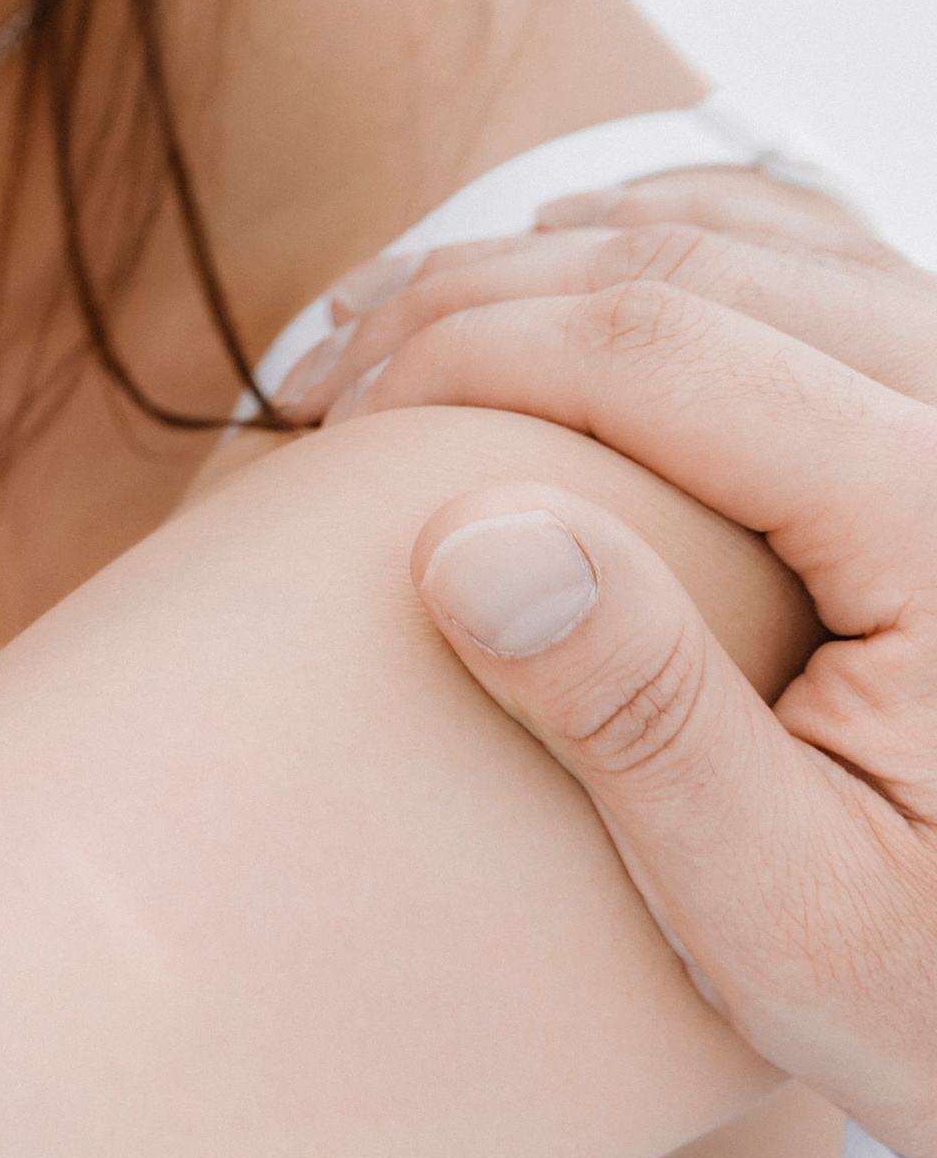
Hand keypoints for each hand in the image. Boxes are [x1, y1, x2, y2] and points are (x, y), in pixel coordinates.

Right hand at [283, 207, 936, 1157]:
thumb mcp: (794, 920)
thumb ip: (645, 724)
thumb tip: (472, 534)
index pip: (661, 346)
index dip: (470, 351)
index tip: (344, 425)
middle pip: (698, 261)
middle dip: (486, 290)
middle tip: (336, 372)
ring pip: (759, 237)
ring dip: (570, 258)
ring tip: (414, 322)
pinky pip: (821, 266)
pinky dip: (679, 248)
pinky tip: (574, 290)